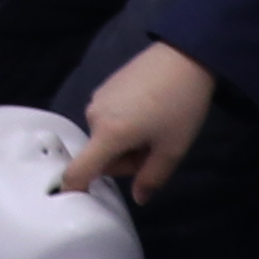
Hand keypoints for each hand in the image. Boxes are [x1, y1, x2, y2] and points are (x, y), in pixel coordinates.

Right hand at [62, 42, 215, 200]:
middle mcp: (94, 117)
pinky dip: (124, 123)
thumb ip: (152, 178)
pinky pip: (108, 117)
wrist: (184, 57)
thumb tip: (138, 198)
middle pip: (101, 155)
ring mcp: (97, 99)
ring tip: (156, 126)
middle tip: (156, 149)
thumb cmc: (180, 107)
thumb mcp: (173, 149)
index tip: (75, 201)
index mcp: (108, 135)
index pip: (78, 170)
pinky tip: (149, 109)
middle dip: (124, 160)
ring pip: (106, 136)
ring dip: (125, 141)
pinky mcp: (105, 86)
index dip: (74, 189)